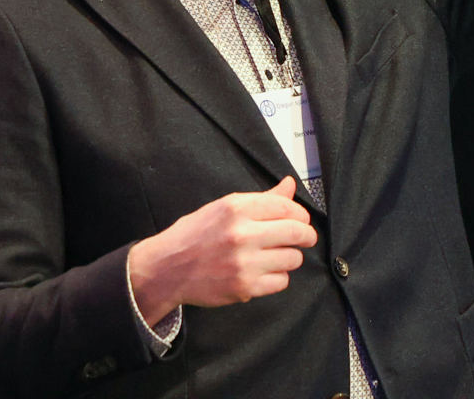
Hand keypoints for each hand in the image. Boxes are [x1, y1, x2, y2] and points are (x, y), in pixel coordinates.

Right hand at [128, 175, 316, 324]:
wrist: (167, 268)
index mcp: (236, 207)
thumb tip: (290, 185)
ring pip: (293, 258)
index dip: (300, 214)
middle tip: (305, 237)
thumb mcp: (223, 208)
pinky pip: (282, 281)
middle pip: (297, 232)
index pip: (287, 206)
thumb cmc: (194, 235)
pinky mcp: (245, 287)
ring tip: (277, 255)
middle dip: (307, 235)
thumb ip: (261, 199)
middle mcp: (242, 233)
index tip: (300, 219)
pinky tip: (263, 271)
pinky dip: (277, 277)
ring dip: (290, 257)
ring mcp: (244, 262)